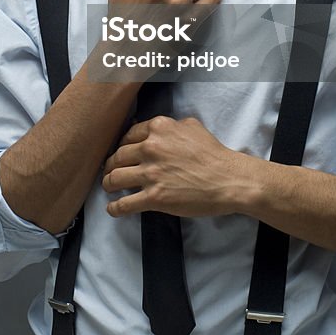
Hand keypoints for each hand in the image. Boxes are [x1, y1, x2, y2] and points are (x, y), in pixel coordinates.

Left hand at [102, 116, 243, 217]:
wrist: (227, 179)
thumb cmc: (212, 153)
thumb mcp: (192, 126)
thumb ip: (171, 126)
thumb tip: (159, 130)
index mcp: (158, 128)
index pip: (128, 136)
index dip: (122, 146)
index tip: (121, 154)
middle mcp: (150, 147)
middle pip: (118, 156)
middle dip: (111, 165)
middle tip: (110, 171)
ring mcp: (150, 173)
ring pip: (115, 177)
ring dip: (108, 183)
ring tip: (108, 187)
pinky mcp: (154, 197)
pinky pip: (125, 203)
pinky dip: (115, 208)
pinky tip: (112, 209)